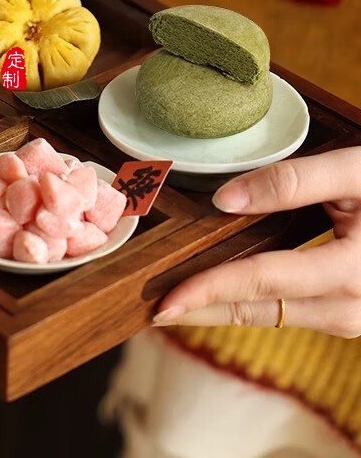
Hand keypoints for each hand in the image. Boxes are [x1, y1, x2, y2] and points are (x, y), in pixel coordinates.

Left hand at [152, 147, 360, 336]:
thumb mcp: (356, 172)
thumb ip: (291, 182)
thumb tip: (224, 200)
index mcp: (350, 273)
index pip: (260, 282)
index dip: (208, 291)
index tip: (164, 302)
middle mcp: (349, 309)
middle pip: (255, 310)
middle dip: (200, 309)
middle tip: (149, 307)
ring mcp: (347, 316)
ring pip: (266, 315)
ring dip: (217, 307)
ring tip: (171, 299)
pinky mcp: (341, 311)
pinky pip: (281, 310)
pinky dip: (242, 300)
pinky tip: (212, 288)